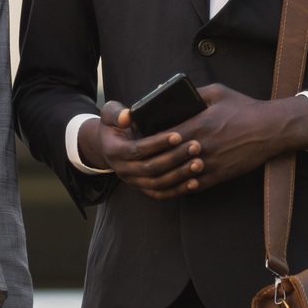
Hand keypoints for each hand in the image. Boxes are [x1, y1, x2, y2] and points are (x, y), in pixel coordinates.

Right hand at [77, 103, 197, 196]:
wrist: (108, 148)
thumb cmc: (115, 127)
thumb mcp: (110, 115)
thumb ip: (116, 113)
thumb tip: (127, 116)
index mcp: (115, 151)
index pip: (137, 150)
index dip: (157, 144)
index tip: (177, 135)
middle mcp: (123, 170)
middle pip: (151, 168)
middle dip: (175, 158)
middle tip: (195, 146)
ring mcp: (134, 182)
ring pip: (158, 183)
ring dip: (180, 175)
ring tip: (198, 163)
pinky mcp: (143, 188)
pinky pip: (161, 194)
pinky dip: (178, 190)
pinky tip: (195, 182)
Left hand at [80, 84, 307, 200]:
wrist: (271, 129)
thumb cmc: (245, 107)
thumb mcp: (218, 92)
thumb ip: (195, 93)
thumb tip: (177, 93)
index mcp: (200, 124)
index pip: (167, 135)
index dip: (152, 140)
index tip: (140, 140)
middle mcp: (203, 146)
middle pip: (170, 157)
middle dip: (155, 159)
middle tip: (141, 160)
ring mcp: (212, 163)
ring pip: (181, 174)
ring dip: (166, 176)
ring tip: (153, 175)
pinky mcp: (221, 174)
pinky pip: (197, 184)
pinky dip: (184, 186)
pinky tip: (175, 184)